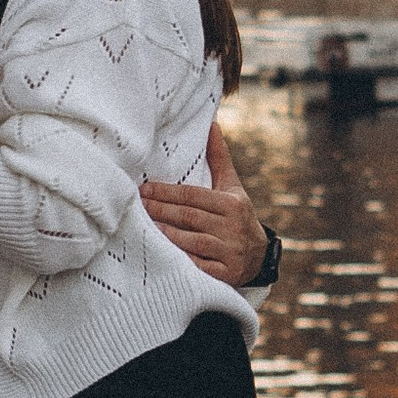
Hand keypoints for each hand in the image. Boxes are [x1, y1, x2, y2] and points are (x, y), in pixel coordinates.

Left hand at [141, 120, 266, 287]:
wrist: (259, 256)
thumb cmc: (237, 216)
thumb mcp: (232, 188)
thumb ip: (219, 158)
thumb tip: (212, 124)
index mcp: (232, 204)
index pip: (193, 196)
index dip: (167, 192)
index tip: (144, 189)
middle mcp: (232, 227)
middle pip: (189, 217)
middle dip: (161, 210)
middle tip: (137, 205)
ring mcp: (229, 252)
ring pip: (192, 241)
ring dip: (167, 234)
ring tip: (145, 226)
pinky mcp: (226, 274)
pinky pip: (199, 266)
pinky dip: (182, 260)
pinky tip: (163, 254)